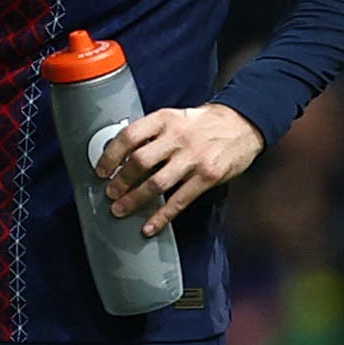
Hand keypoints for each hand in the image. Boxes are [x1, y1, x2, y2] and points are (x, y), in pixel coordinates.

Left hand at [94, 102, 265, 236]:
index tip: (101, 170)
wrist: (243, 123)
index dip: (110, 155)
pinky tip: (149, 226)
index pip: (129, 136)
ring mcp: (193, 158)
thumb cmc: (203, 123)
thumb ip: (151, 133)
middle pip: (140, 162)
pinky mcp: (207, 177)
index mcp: (164, 120)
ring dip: (134, 200)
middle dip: (120, 181)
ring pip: (157, 184)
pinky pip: (179, 201)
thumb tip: (121, 154)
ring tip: (120, 209)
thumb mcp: (174, 117)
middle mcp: (177, 138)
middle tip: (109, 193)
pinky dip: (162, 217)